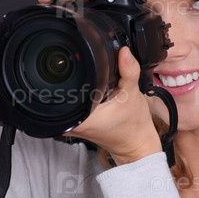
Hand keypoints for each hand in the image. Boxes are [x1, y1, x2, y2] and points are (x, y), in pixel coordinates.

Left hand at [64, 46, 162, 165]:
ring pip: (64, 97)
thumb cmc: (134, 126)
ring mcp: (71, 125)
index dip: (71, 72)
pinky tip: (91, 91)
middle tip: (90, 72)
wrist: (137, 145)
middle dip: (75, 77)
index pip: (63, 88)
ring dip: (77, 86)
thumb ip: (128, 71)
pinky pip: (72, 103)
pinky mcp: (76, 123)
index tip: (82, 63)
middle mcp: (71, 123)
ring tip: (92, 81)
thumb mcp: (132, 94)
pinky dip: (80, 94)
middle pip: (61, 91)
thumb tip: (124, 52)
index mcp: (80, 117)